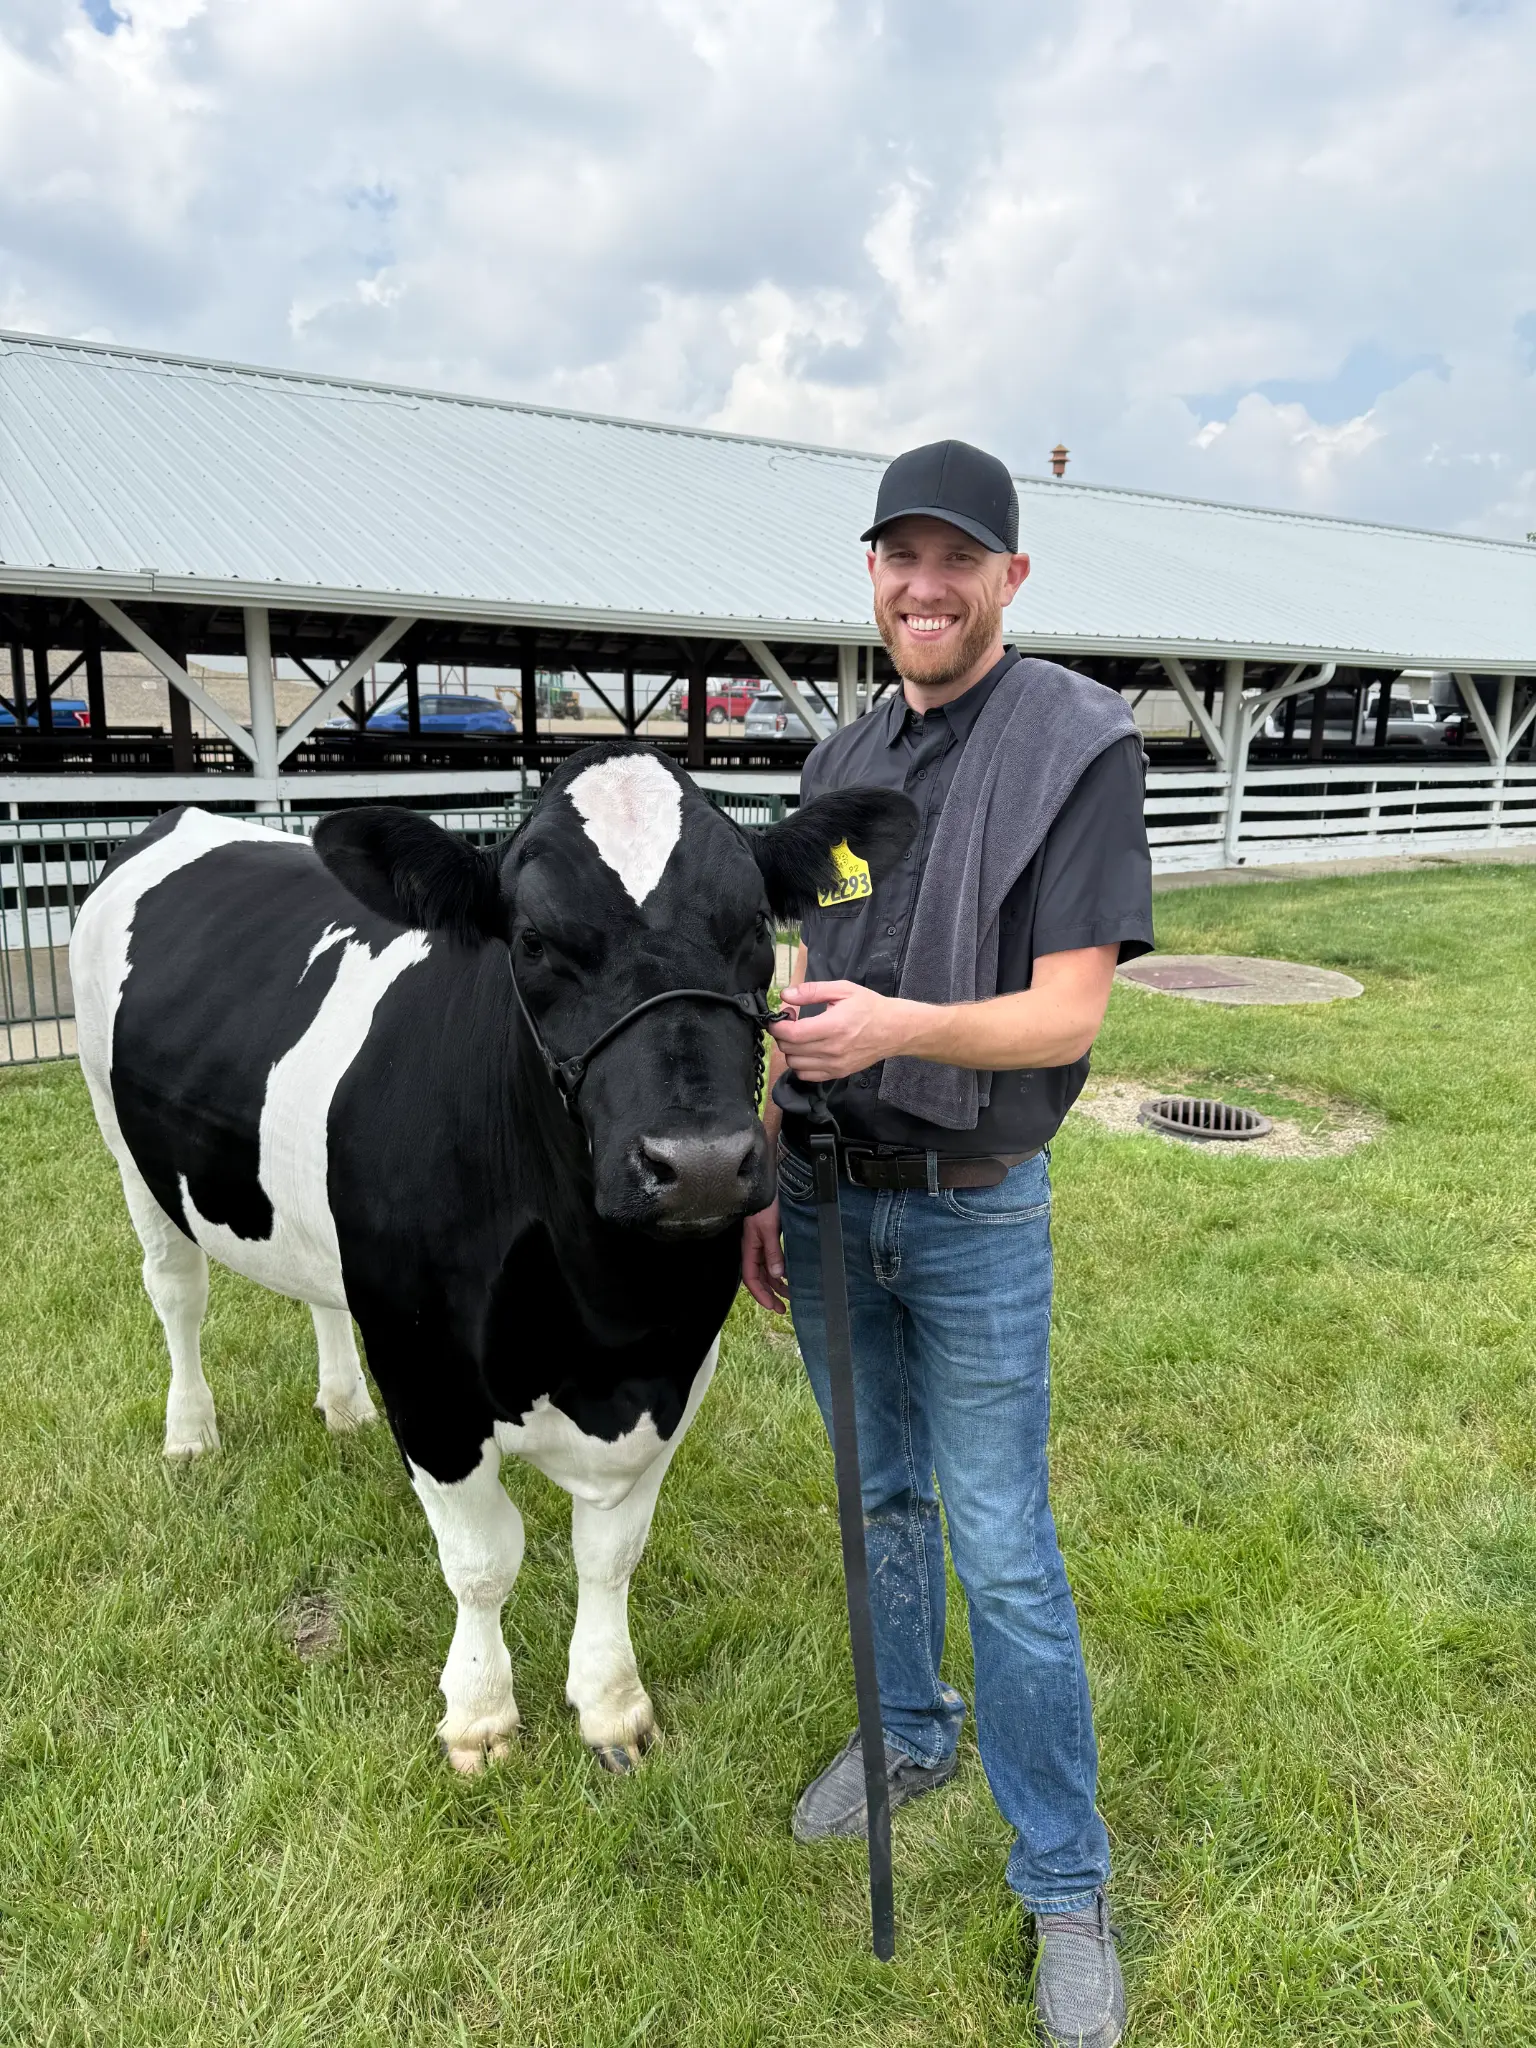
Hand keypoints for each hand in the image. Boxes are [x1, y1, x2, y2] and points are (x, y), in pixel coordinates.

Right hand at [741, 1200, 789, 1313]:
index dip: (761, 1295)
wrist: (765, 1184)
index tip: (773, 1307)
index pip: (752, 1279)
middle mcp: (754, 1249)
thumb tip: (778, 1274)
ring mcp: (762, 1243)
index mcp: (749, 1249)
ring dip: (778, 1284)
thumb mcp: (768, 1229)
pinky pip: (773, 1259)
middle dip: (771, 1294)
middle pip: (761, 1278)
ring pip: (768, 1270)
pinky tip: (789, 1275)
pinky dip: (780, 1270)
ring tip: (792, 1295)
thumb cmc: (763, 1205)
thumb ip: (772, 1251)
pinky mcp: (770, 1237)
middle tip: (783, 1309)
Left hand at [768, 980, 910, 1083]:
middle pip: (790, 1050)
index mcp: (833, 1026)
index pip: (792, 1034)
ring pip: (795, 1064)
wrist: (894, 1029)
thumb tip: (786, 995)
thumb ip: (812, 991)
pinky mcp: (838, 1073)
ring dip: (790, 1050)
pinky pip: (806, 1075)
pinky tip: (807, 1050)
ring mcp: (835, 1065)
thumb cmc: (869, 1007)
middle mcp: (833, 1049)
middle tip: (790, 1022)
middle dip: (782, 1035)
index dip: (778, 1026)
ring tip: (799, 1036)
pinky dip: (800, 1064)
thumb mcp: (843, 990)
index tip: (778, 1017)